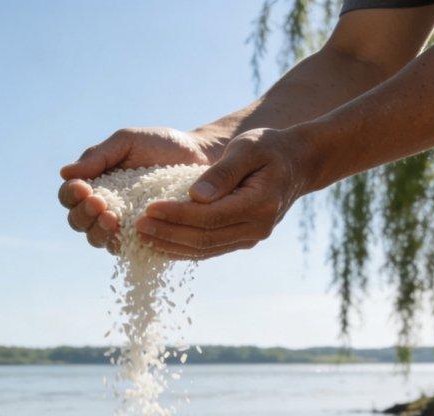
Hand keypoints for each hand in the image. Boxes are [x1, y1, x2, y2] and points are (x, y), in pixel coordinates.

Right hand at [58, 127, 220, 252]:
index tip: (83, 187)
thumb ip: (98, 156)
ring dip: (99, 232)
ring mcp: (123, 227)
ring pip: (97, 240)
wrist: (200, 157)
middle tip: (100, 204)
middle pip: (78, 222)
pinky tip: (129, 235)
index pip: (69, 197)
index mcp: (95, 184)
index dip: (71, 196)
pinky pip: (126, 251)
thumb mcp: (127, 142)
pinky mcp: (144, 241)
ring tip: (113, 219)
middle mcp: (104, 209)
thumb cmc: (161, 145)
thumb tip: (64, 173)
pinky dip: (123, 245)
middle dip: (84, 215)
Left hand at [134, 128, 308, 259]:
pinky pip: (209, 249)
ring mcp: (251, 238)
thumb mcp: (248, 148)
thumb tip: (194, 196)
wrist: (297, 163)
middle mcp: (257, 228)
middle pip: (204, 239)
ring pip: (205, 250)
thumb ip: (222, 172)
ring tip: (141, 236)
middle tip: (136, 226)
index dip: (176, 216)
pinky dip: (183, 248)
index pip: (209, 217)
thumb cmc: (270, 147)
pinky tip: (161, 242)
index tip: (148, 208)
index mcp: (259, 205)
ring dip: (171, 245)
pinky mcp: (242, 240)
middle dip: (168, 233)